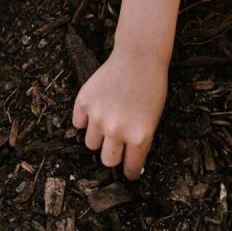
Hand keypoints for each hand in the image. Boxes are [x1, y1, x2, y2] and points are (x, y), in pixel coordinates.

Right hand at [72, 48, 167, 179]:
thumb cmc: (151, 87)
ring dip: (98, 136)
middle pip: (107, 160)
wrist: (139, 57)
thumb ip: (139, 140)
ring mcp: (98, 116)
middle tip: (117, 144)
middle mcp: (117, 130)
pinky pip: (78, 123)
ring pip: (90, 143)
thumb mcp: (153, 119)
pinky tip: (96, 108)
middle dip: (113, 155)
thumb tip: (127, 161)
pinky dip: (85, 119)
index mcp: (139, 137)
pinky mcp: (84, 102)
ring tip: (107, 120)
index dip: (130, 172)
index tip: (129, 173)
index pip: (130, 167)